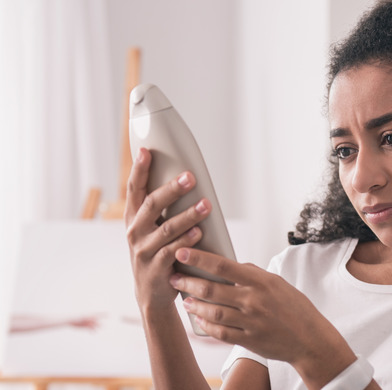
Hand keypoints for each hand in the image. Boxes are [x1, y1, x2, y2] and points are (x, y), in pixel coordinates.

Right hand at [124, 147, 211, 312]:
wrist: (151, 293)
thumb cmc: (157, 252)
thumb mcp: (152, 229)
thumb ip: (162, 209)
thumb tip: (186, 178)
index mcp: (133, 218)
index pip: (133, 189)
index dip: (139, 170)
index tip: (145, 151)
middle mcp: (134, 232)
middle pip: (152, 205)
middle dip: (172, 189)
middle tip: (191, 177)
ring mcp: (143, 251)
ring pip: (166, 229)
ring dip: (188, 216)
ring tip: (206, 205)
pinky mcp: (156, 269)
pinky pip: (172, 252)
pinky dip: (186, 242)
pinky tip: (198, 233)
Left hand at [169, 248, 357, 386]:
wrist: (310, 339)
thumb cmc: (295, 308)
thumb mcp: (278, 283)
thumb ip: (254, 275)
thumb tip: (231, 265)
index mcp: (261, 282)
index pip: (224, 266)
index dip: (199, 258)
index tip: (182, 251)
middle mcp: (254, 301)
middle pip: (212, 289)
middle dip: (188, 282)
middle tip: (175, 277)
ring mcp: (250, 322)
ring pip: (212, 311)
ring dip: (194, 304)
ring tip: (184, 299)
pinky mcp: (248, 340)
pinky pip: (220, 332)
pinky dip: (206, 325)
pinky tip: (198, 319)